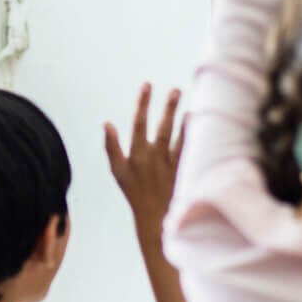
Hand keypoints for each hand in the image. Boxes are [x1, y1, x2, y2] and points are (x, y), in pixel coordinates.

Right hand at [105, 84, 184, 238]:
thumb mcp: (117, 171)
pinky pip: (188, 148)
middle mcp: (153, 157)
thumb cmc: (134, 192)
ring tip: (185, 100)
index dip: (142, 103)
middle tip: (175, 89)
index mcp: (136, 154)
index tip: (147, 85)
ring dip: (180, 117)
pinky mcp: (182, 170)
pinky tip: (195, 119)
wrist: (155, 217)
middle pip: (161, 126)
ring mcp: (169, 163)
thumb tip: (106, 123)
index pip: (139, 123)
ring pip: (175, 136)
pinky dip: (191, 133)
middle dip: (167, 107)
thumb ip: (111, 146)